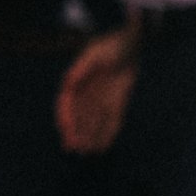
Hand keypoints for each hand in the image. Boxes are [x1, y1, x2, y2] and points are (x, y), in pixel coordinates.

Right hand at [56, 24, 139, 153]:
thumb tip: (68, 83)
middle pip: (78, 117)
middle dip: (76, 133)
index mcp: (76, 81)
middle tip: (75, 149)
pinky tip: (104, 146)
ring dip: (90, 137)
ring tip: (88, 153)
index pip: (66, 104)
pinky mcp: (117, 101)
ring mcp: (101, 98)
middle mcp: (87, 93)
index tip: (65, 130)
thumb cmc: (109, 45)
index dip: (65, 118)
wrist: (129, 43)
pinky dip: (108, 133)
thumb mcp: (94, 54)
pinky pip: (112, 120)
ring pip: (93, 122)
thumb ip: (82, 69)